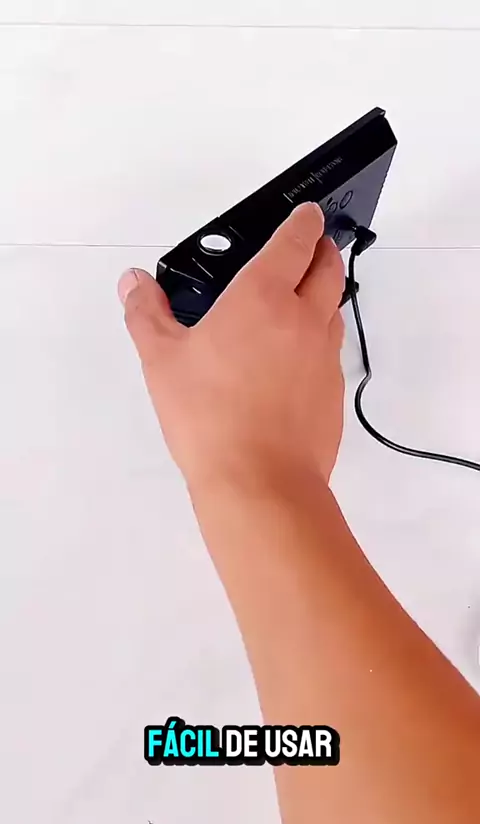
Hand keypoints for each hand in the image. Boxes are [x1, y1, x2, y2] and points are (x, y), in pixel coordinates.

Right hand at [118, 203, 344, 488]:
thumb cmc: (210, 417)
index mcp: (262, 298)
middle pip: (328, 269)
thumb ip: (146, 314)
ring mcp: (324, 357)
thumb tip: (134, 283)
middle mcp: (303, 319)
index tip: (307, 213)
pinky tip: (295, 359)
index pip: (293, 243)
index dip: (303, 222)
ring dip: (323, 294)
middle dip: (323, 250)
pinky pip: (331, 352)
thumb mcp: (161, 361)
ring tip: (301, 299)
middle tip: (312, 246)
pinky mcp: (333, 391)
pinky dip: (319, 340)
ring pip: (334, 310)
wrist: (260, 480)